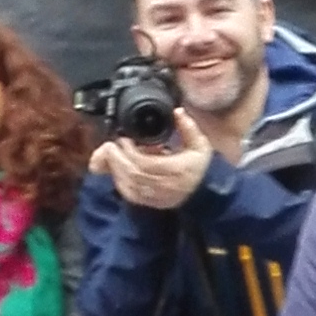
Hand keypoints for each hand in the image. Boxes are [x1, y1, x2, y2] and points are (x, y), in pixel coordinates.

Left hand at [92, 127, 212, 212]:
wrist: (204, 191)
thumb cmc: (199, 167)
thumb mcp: (200, 144)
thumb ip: (189, 128)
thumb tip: (177, 112)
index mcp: (178, 170)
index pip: (147, 163)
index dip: (130, 152)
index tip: (123, 139)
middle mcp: (167, 186)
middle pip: (134, 174)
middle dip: (118, 159)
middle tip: (111, 146)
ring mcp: (158, 197)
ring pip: (129, 185)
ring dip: (117, 170)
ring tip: (112, 156)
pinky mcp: (152, 202)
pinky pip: (130, 195)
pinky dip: (120, 182)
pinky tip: (118, 171)